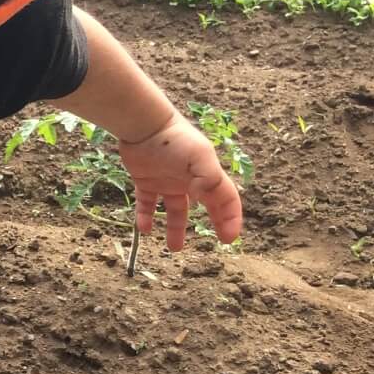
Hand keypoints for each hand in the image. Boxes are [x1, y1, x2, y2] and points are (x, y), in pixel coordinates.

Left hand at [118, 113, 243, 249]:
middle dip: (213, 223)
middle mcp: (189, 179)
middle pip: (205, 205)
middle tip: (217, 242)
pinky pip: (146, 203)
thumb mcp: (199, 158)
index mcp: (207, 174)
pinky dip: (145, 216)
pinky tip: (145, 230)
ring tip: (175, 248)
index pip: (226, 199)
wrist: (142, 125)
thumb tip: (210, 201)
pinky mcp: (145, 180)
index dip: (231, 218)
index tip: (229, 239)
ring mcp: (167, 180)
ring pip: (174, 209)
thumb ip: (208, 180)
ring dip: (175, 228)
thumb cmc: (175, 140)